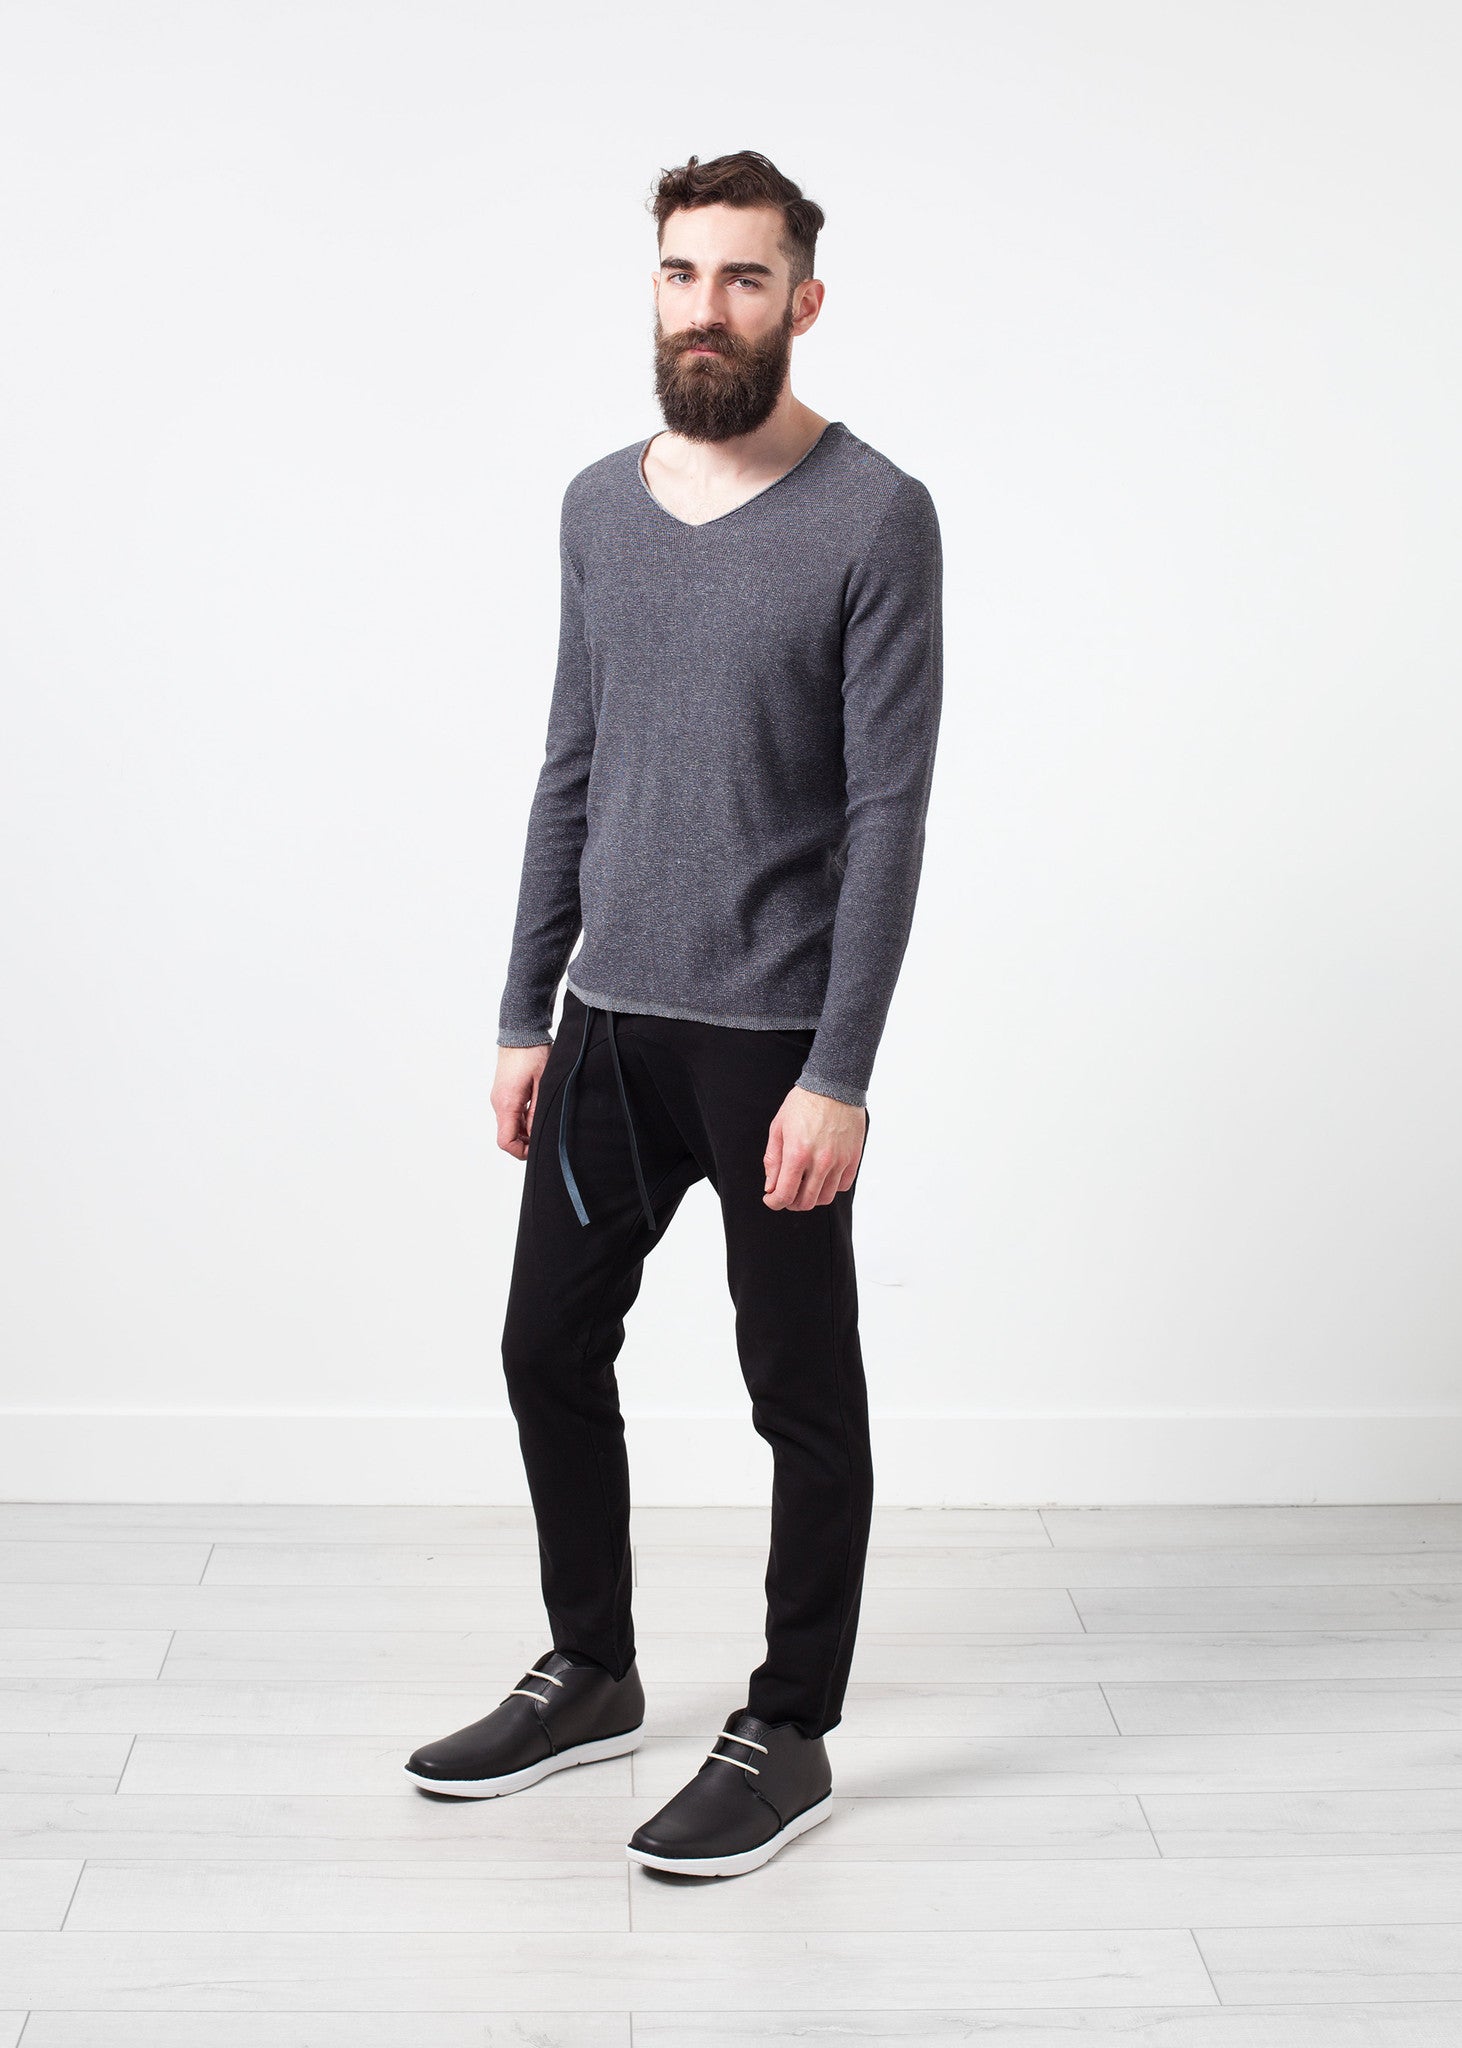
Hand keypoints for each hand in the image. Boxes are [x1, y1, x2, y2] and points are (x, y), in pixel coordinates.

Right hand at [493, 1044, 551, 1160]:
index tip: (538, 1148)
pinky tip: (538, 1111)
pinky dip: (523, 1120)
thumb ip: (537, 1111)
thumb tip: (536, 1134)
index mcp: (507, 1103)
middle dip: (526, 1142)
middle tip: (547, 1135)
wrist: (521, 1033)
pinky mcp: (503, 1093)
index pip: (505, 1141)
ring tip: (545, 1121)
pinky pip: (511, 1115)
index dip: (521, 1152)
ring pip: (510, 1126)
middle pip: (508, 1136)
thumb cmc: (533, 1054)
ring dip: (526, 1130)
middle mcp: (498, 1103)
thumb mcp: (543, 1084)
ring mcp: (499, 1098)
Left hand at [763, 1085, 866, 1210]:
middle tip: (786, 1193)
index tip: (771, 1199)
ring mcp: (839, 1161)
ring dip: (811, 1197)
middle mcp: (820, 1161)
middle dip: (791, 1203)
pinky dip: (830, 1187)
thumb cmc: (803, 1104)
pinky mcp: (853, 1158)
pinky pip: (842, 1186)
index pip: (784, 1194)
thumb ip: (773, 1160)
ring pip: (825, 1198)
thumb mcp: (778, 1128)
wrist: (834, 1085)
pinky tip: (822, 1176)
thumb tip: (771, 1187)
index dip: (774, 1203)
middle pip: (805, 1202)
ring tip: (804, 1186)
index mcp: (797, 1153)